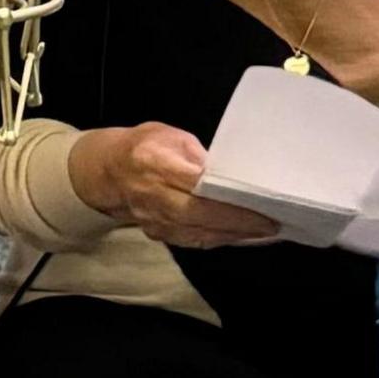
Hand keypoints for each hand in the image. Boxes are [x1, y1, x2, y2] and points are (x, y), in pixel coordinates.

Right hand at [69, 123, 278, 249]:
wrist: (106, 171)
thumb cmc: (145, 146)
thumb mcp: (171, 136)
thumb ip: (198, 156)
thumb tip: (229, 177)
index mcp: (154, 161)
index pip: (196, 184)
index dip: (228, 197)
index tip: (260, 202)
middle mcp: (151, 194)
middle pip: (198, 215)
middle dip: (238, 222)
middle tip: (271, 224)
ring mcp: (152, 218)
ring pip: (197, 234)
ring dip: (233, 234)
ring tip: (263, 232)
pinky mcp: (157, 234)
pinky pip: (192, 241)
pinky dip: (219, 239)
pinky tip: (240, 235)